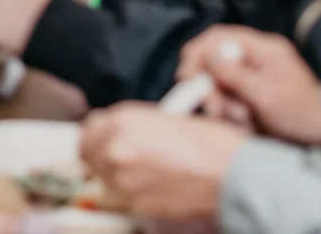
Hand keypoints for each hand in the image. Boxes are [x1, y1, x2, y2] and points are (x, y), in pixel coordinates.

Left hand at [77, 107, 244, 221]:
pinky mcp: (135, 204)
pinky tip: (155, 184)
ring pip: (103, 176)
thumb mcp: (165, 117)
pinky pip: (122, 195)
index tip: (105, 137)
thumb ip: (133, 125)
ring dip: (116, 173)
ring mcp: (123, 180)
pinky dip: (133, 191)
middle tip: (125, 155)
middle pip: (88, 153)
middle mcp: (115, 149)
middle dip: (103, 153)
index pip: (90, 127)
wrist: (232, 175)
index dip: (99, 132)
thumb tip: (115, 133)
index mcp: (122, 121)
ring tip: (145, 169)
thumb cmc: (210, 143)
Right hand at [180, 27, 320, 144]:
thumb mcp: (267, 95)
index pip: (220, 37)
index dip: (199, 52)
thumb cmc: (302, 114)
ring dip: (222, 105)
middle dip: (211, 88)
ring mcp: (252, 79)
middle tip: (214, 109)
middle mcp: (255, 59)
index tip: (186, 74)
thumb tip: (208, 56)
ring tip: (241, 122)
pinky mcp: (251, 98)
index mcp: (264, 49)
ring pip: (219, 85)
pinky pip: (228, 101)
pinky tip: (245, 125)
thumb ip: (235, 75)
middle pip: (215, 63)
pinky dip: (230, 114)